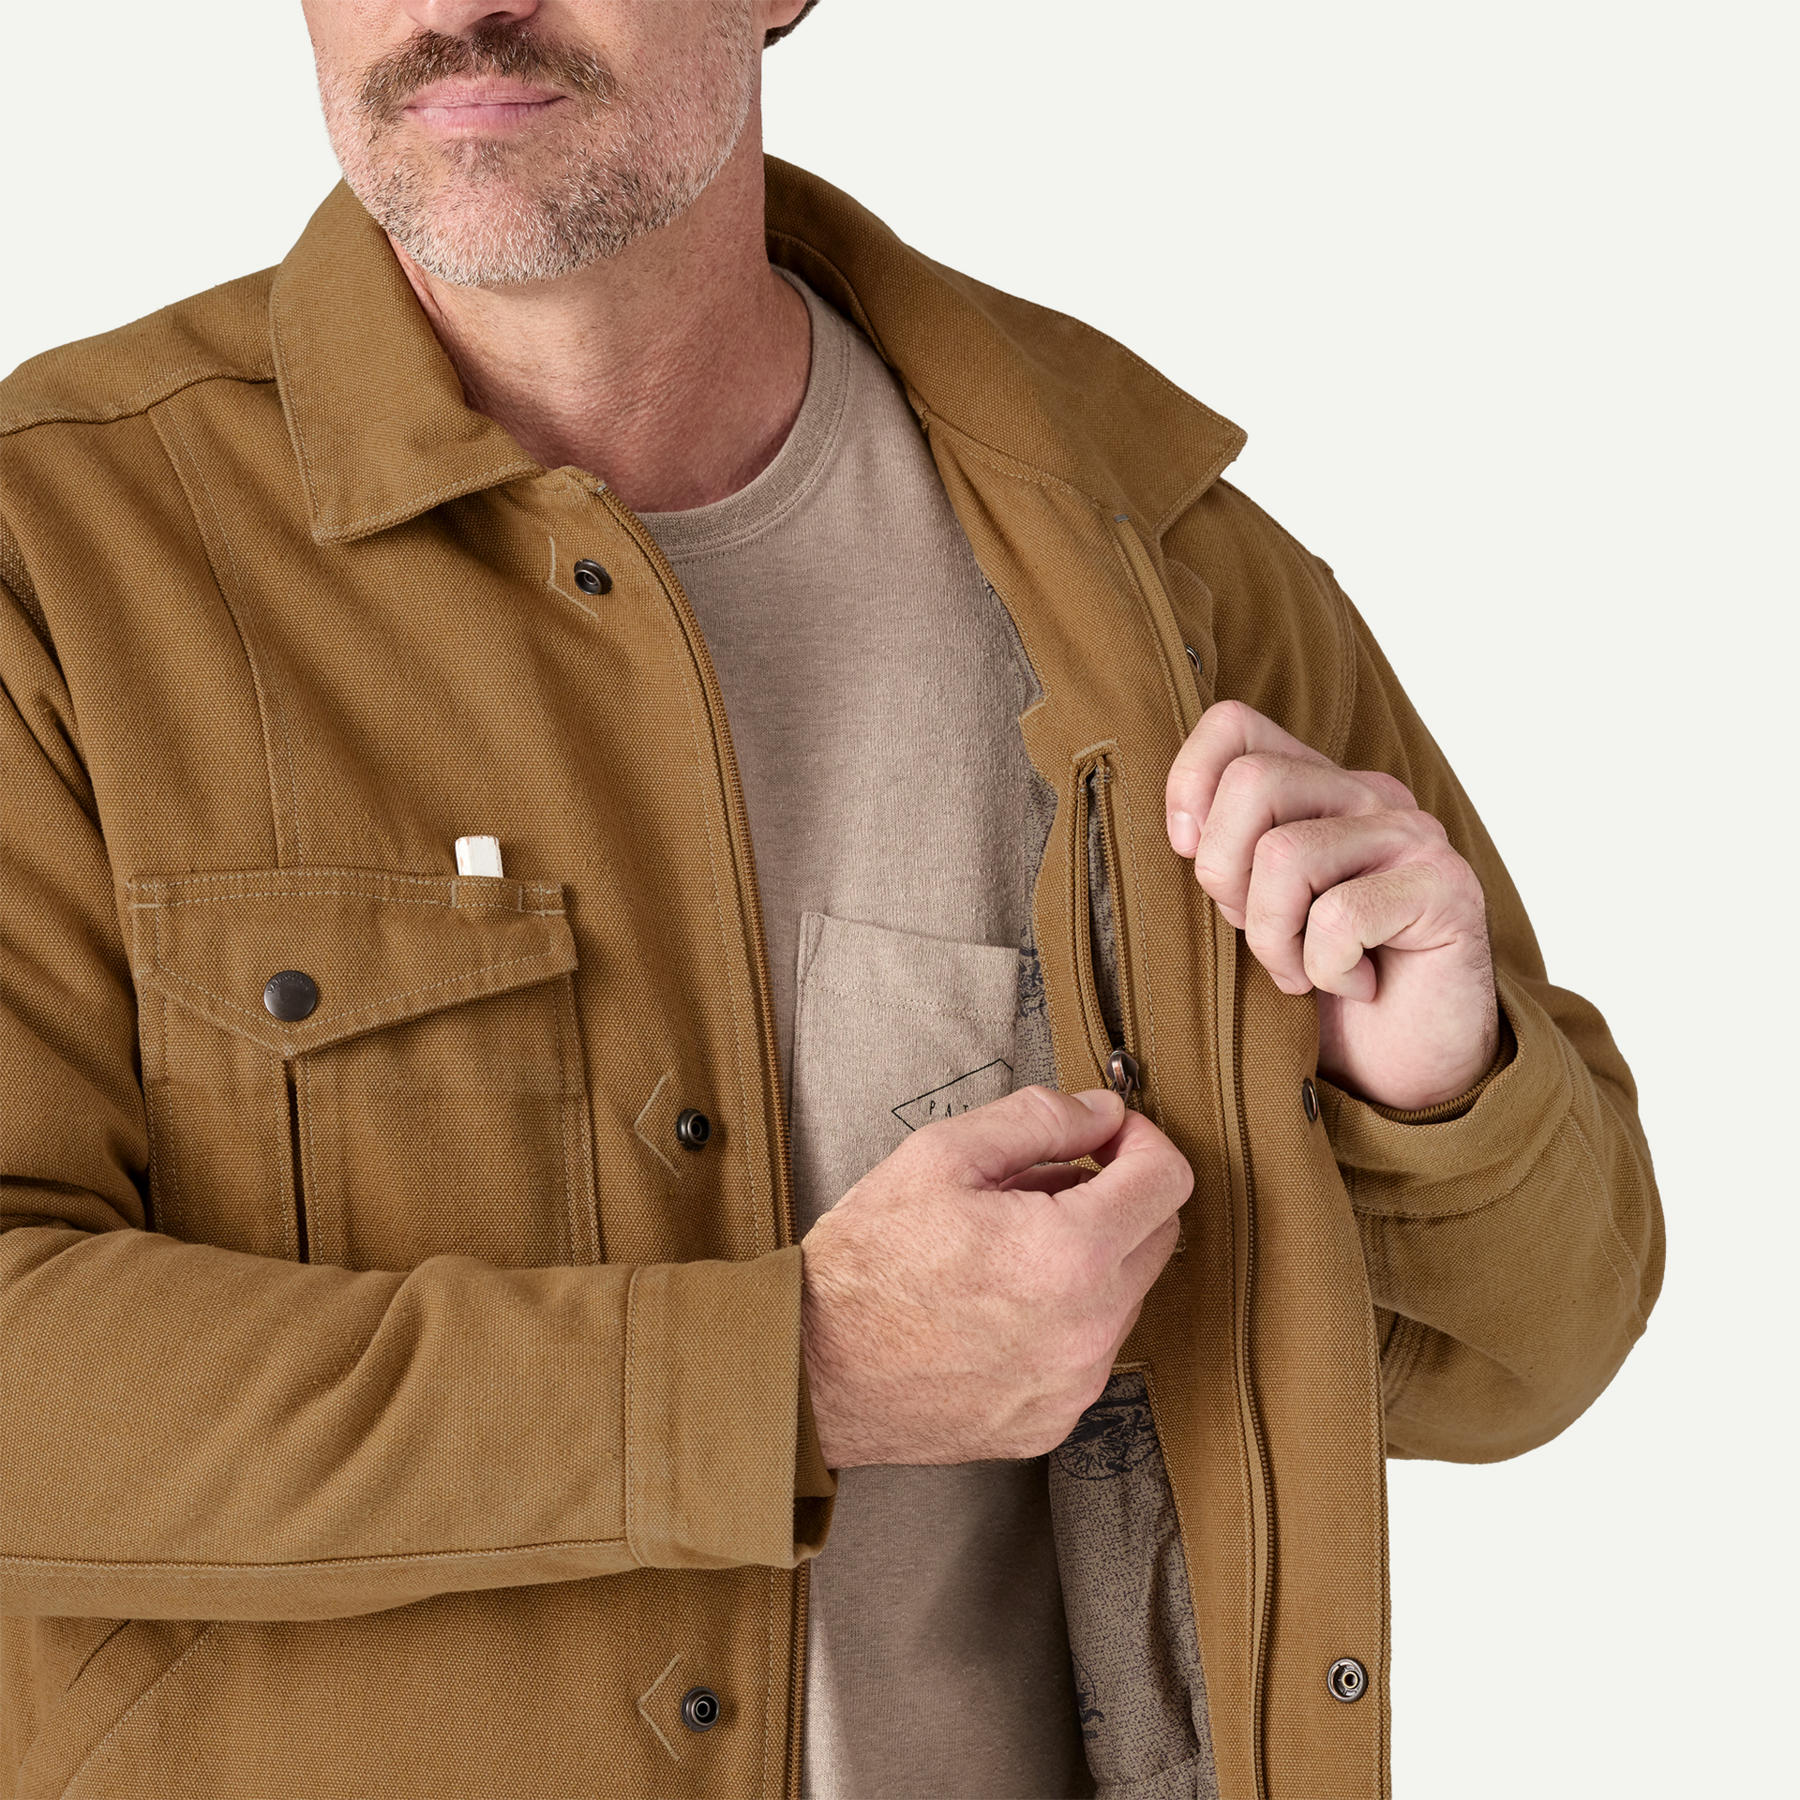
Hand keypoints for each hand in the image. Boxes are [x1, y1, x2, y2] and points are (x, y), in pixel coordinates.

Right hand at [800, 1086, 1190, 1467]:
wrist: (810, 1371)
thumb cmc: (863, 1268)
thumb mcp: (939, 1156)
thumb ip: (1037, 1120)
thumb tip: (1100, 1111)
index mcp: (1068, 1255)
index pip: (1168, 1180)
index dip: (1141, 1139)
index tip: (1108, 1134)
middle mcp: (1087, 1330)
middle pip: (1160, 1236)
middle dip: (1120, 1195)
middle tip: (1050, 1181)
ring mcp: (1073, 1384)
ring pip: (1127, 1294)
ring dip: (1093, 1256)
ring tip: (1011, 1243)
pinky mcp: (1052, 1421)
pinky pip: (1090, 1350)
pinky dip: (1067, 1315)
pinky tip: (1004, 1299)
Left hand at [1165, 699, 1498, 1111]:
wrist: (1409, 1064)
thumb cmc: (1320, 987)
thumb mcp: (1250, 910)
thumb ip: (1224, 854)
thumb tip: (1180, 830)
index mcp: (1317, 786)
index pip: (1234, 726)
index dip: (1189, 784)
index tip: (1186, 853)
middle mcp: (1368, 794)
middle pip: (1252, 784)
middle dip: (1226, 878)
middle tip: (1261, 936)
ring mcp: (1413, 836)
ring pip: (1285, 854)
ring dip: (1274, 939)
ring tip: (1305, 971)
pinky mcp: (1447, 888)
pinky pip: (1339, 916)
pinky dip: (1327, 969)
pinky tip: (1358, 983)